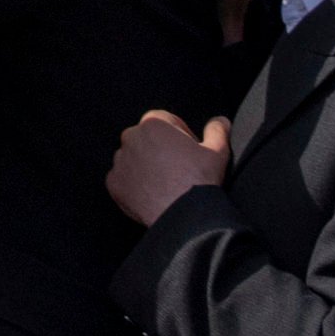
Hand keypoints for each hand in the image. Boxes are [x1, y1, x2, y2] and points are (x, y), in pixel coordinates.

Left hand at [107, 110, 229, 225]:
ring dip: (145, 166)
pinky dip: (134, 184)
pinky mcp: (114, 183)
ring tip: (166, 183)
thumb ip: (217, 130)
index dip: (178, 134)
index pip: (164, 121)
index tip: (188, 150)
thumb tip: (221, 120)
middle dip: (159, 149)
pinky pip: (123, 179)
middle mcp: (131, 138)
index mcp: (154, 124)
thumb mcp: (218, 151)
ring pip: (132, 158)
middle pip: (145, 138)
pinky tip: (153, 194)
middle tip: (178, 168)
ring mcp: (120, 161)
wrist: (185, 215)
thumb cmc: (201, 180)